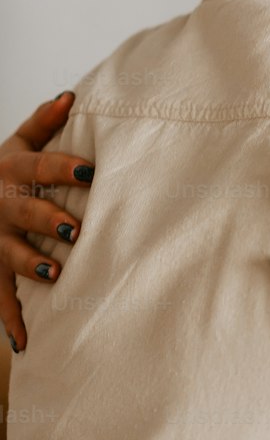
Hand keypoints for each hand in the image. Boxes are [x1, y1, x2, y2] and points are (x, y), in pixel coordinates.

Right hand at [0, 92, 94, 350]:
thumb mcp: (17, 144)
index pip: (39, 165)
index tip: (90, 171)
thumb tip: (71, 96)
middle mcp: (0, 205)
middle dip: (48, 220)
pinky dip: (12, 321)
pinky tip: (27, 343)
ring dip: (33, 265)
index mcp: (11, 170)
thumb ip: (44, 123)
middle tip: (76, 229)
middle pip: (25, 212)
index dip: (63, 168)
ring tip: (56, 274)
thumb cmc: (5, 172)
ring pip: (11, 255)